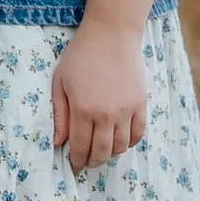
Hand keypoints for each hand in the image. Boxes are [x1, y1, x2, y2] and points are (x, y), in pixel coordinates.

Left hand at [50, 17, 147, 172]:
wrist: (111, 34)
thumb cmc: (80, 56)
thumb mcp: (60, 82)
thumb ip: (60, 115)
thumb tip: (58, 142)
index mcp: (83, 109)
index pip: (80, 147)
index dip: (76, 160)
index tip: (74, 166)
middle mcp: (106, 114)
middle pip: (102, 151)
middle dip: (92, 162)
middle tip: (86, 163)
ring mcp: (126, 110)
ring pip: (121, 146)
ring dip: (111, 154)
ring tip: (102, 152)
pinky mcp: (141, 103)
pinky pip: (138, 133)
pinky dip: (129, 142)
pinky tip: (120, 142)